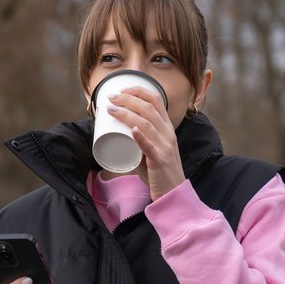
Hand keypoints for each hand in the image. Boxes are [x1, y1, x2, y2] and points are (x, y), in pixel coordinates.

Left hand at [108, 86, 184, 200]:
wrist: (173, 193)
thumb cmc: (159, 172)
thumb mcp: (152, 151)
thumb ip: (137, 142)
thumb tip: (115, 133)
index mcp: (167, 128)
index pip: (156, 100)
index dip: (138, 91)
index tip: (122, 91)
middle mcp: (168, 134)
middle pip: (148, 108)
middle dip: (128, 99)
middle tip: (112, 98)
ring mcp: (165, 147)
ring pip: (146, 124)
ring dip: (127, 114)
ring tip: (111, 110)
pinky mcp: (159, 161)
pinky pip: (150, 147)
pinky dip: (140, 137)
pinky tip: (132, 130)